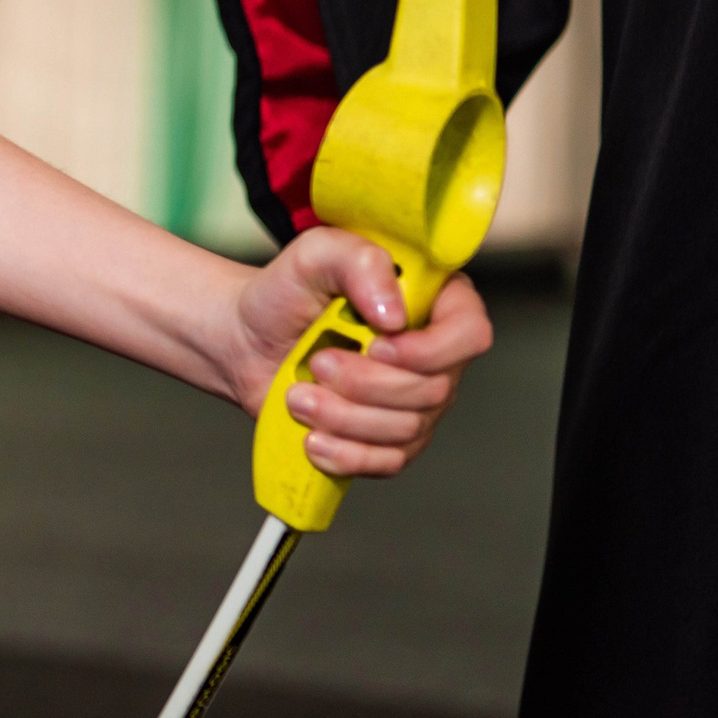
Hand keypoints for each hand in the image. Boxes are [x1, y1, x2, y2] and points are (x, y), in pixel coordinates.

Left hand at [215, 226, 493, 477]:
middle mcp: (434, 357)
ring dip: (344, 416)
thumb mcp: (314, 255)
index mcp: (431, 303)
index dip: (432, 349)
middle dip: (365, 383)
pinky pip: (388, 462)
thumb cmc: (286, 292)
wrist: (247, 338)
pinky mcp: (388, 440)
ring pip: (406, 428)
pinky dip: (347, 455)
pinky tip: (312, 439)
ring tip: (298, 396)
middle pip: (433, 389)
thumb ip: (358, 261)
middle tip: (316, 364)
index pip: (470, 332)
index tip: (378, 345)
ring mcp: (415, 403)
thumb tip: (393, 314)